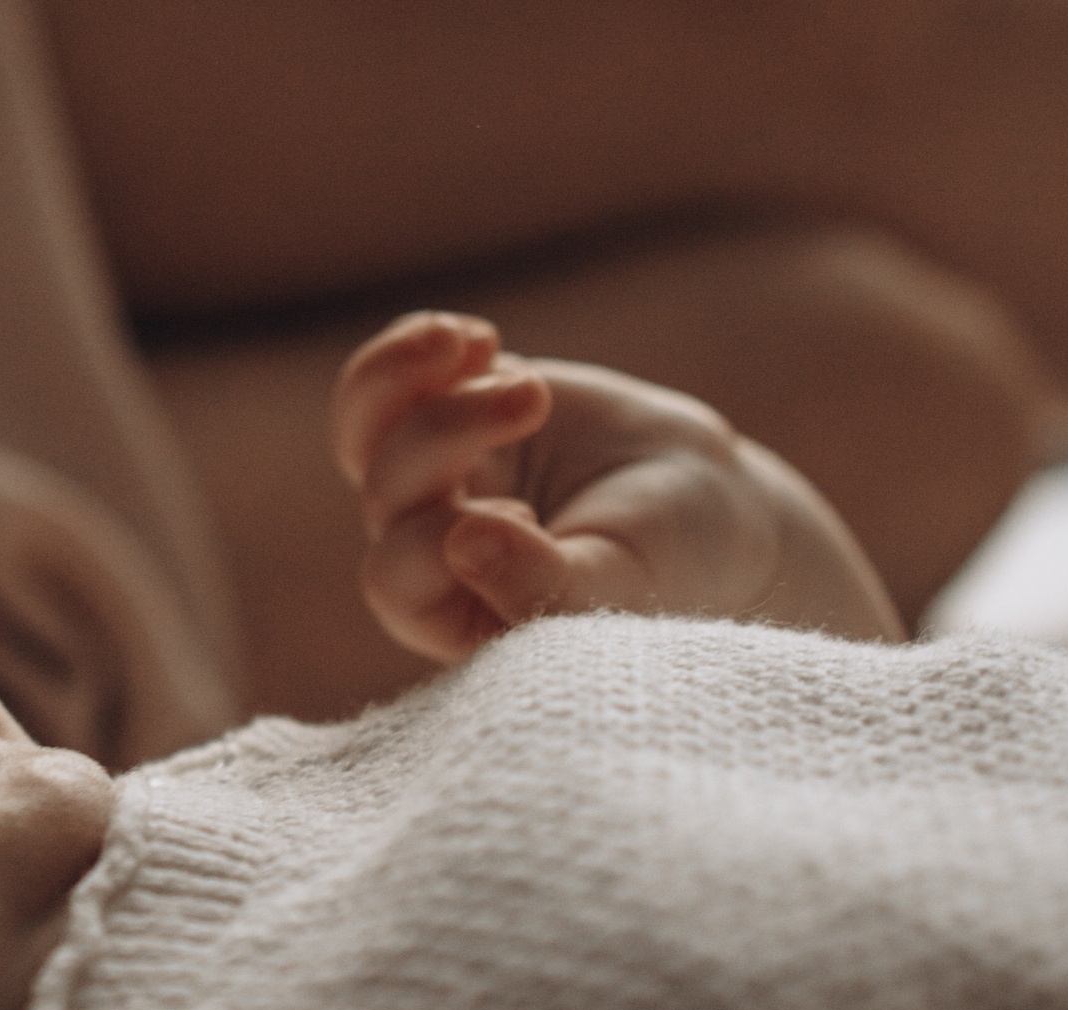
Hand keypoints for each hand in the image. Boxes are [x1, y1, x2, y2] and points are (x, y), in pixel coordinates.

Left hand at [332, 313, 903, 663]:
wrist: (704, 499)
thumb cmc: (665, 562)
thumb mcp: (621, 586)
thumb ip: (544, 589)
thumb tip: (463, 546)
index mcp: (455, 613)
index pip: (398, 579)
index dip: (438, 540)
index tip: (524, 515)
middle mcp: (427, 553)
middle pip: (387, 492)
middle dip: (450, 432)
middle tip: (534, 397)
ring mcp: (431, 481)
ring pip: (364, 431)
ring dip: (399, 377)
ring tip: (477, 343)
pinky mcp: (448, 414)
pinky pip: (387, 380)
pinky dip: (414, 348)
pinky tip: (480, 337)